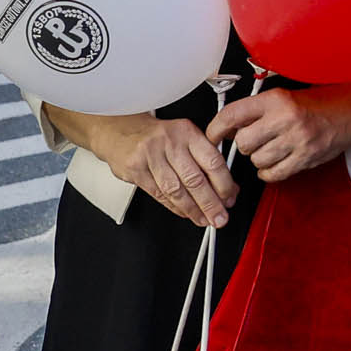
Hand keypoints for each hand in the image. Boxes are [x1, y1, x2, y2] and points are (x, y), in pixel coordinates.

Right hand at [83, 113, 237, 227]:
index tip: (229, 199)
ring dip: (193, 210)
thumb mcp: (186, 138)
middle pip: (194, 179)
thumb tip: (229, 188)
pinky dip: (174, 207)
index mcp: (187, 132)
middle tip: (220, 218)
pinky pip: (159, 194)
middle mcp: (169, 142)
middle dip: (210, 204)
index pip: (212, 161)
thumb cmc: (159, 137)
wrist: (121, 130)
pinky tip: (185, 213)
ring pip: (176, 190)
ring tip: (204, 220)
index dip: (224, 185)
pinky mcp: (135, 169)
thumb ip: (206, 160)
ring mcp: (150, 155)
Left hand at [206, 87, 350, 184]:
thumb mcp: (284, 96)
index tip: (213, 135)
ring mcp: (296, 140)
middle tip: (256, 139)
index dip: (217, 128)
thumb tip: (229, 128)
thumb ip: (257, 110)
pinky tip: (277, 161)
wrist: (349, 113)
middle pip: (244, 143)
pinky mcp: (305, 158)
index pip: (233, 115)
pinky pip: (273, 174)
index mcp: (276, 99)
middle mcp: (285, 119)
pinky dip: (270, 172)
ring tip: (273, 148)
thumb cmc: (317, 104)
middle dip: (246, 145)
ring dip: (260, 158)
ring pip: (257, 160)